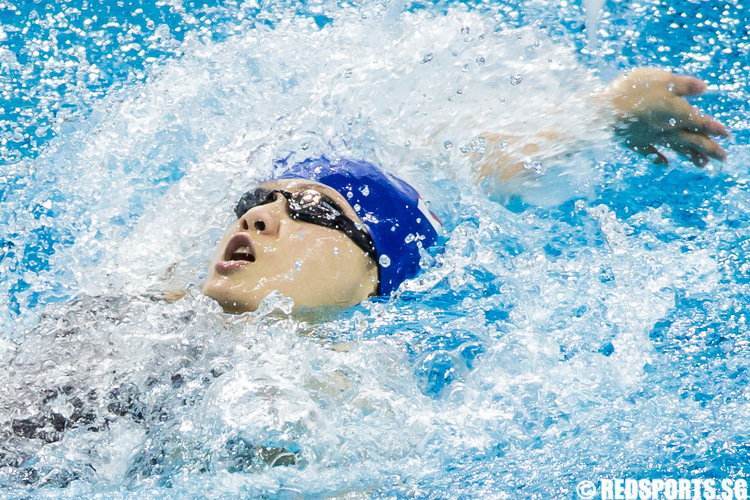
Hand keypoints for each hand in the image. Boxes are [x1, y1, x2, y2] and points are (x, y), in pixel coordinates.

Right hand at [609, 67, 728, 166]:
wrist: (607, 112)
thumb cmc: (636, 91)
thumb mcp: (665, 80)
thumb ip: (686, 85)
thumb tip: (704, 88)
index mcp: (680, 114)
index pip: (703, 123)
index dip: (716, 128)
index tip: (727, 135)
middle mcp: (669, 130)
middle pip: (694, 141)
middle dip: (710, 150)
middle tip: (723, 159)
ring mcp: (653, 138)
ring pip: (677, 149)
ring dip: (691, 157)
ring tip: (702, 164)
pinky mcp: (636, 142)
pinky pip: (651, 154)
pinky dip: (659, 159)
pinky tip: (664, 164)